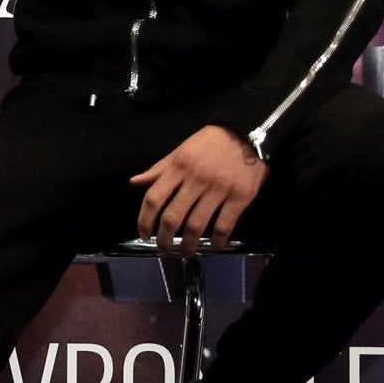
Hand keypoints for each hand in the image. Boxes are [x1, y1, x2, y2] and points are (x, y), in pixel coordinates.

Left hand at [132, 125, 267, 250]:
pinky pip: (225, 225)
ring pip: (197, 225)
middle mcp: (196, 179)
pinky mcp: (240, 197)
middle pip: (173, 217)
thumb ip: (159, 169)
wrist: (248, 131)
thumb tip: (135, 182)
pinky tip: (215, 246)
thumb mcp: (181, 150)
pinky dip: (218, 240)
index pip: (154, 198)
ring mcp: (219, 189)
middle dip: (165, 238)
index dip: (145, 220)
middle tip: (164, 248)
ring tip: (186, 252)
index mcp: (179, 167)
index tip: (144, 234)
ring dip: (189, 244)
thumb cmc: (211, 142)